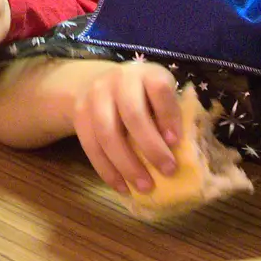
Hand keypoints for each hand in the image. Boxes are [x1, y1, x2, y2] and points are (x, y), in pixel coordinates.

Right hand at [72, 60, 181, 194]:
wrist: (97, 82)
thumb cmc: (142, 95)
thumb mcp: (158, 95)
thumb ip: (169, 114)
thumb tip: (180, 152)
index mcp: (146, 73)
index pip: (159, 89)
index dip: (168, 115)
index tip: (176, 141)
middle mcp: (118, 80)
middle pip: (133, 114)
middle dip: (151, 147)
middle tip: (168, 171)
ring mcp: (95, 96)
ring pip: (108, 134)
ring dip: (127, 165)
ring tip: (145, 187)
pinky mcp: (79, 115)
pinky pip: (91, 147)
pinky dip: (107, 170)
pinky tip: (122, 187)